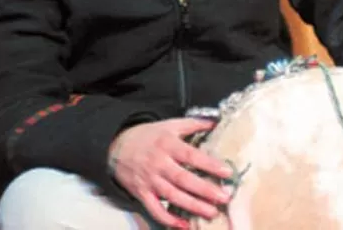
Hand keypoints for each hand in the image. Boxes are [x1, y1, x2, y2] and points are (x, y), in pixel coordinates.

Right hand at [109, 118, 231, 228]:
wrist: (116, 145)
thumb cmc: (146, 136)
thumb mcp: (168, 125)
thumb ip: (192, 124)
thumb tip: (215, 122)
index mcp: (167, 144)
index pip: (190, 155)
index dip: (209, 164)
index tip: (226, 172)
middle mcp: (158, 163)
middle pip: (183, 179)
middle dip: (204, 190)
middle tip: (223, 198)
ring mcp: (149, 180)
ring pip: (172, 196)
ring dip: (192, 206)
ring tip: (211, 212)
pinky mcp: (141, 193)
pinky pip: (155, 209)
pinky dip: (169, 220)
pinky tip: (184, 225)